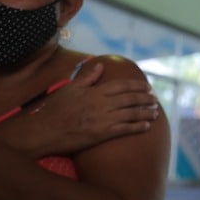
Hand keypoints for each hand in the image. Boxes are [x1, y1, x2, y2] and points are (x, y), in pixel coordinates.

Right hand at [3, 61, 160, 156]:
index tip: (148, 87)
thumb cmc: (54, 109)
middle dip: (146, 98)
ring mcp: (103, 119)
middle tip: (155, 99)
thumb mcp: (69, 89)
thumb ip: (87, 77)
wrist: (43, 131)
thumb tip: (100, 65)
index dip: (138, 86)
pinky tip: (147, 126)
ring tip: (156, 112)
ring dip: (146, 112)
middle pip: (131, 99)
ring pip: (132, 114)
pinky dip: (138, 127)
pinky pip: (125, 129)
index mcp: (95, 92)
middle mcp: (102, 104)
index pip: (123, 85)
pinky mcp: (102, 134)